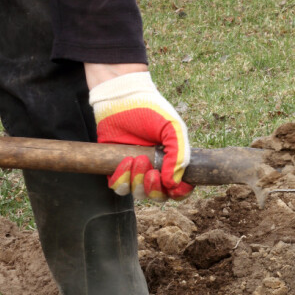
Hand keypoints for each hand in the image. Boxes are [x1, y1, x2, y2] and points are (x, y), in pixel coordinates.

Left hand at [88, 69, 192, 200]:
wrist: (123, 98)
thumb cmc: (152, 111)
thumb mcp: (174, 130)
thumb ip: (179, 156)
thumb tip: (173, 183)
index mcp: (172, 163)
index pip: (179, 189)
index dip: (179, 193)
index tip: (175, 187)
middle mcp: (155, 170)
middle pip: (157, 196)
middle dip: (154, 188)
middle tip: (151, 171)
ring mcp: (134, 170)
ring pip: (138, 193)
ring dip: (138, 181)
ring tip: (137, 159)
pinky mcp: (115, 167)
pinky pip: (118, 187)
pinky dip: (121, 179)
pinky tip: (125, 160)